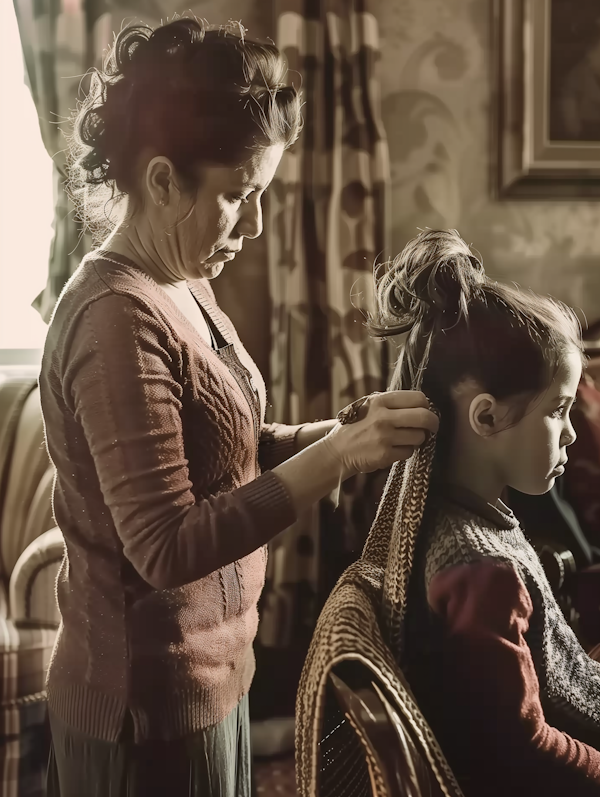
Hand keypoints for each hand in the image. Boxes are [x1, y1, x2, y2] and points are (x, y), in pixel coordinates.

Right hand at [321, 391, 438, 477]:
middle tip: (432, 427)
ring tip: (405, 439)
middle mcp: (383, 417)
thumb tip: (421, 404)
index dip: (426, 405)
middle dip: (433, 423)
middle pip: (424, 417)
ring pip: (419, 437)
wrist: (337, 451)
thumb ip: (391, 403)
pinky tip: (394, 449)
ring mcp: (384, 437)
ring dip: (417, 439)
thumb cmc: (355, 427)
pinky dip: (406, 451)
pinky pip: (409, 452)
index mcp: (380, 401)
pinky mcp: (385, 455)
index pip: (417, 398)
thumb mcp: (368, 406)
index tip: (425, 411)